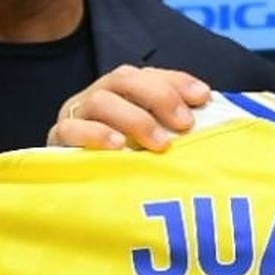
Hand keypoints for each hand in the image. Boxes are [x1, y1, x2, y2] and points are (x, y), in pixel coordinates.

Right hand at [47, 64, 209, 151]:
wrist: (82, 199)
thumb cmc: (131, 165)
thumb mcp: (157, 142)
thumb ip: (178, 126)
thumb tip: (217, 114)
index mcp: (125, 91)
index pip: (152, 74)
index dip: (178, 81)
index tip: (203, 97)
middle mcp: (100, 96)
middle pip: (125, 79)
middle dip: (159, 97)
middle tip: (184, 125)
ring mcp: (76, 115)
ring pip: (100, 101)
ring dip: (134, 119)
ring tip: (160, 144)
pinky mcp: (57, 141)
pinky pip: (71, 130)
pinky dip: (96, 135)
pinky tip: (118, 148)